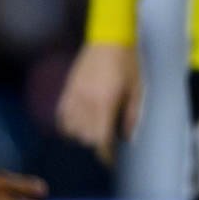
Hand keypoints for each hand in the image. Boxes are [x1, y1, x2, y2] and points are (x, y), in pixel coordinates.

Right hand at [56, 42, 143, 166]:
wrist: (110, 38)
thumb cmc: (128, 63)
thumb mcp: (137, 89)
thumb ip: (131, 116)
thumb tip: (127, 139)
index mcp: (105, 103)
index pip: (100, 140)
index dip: (105, 155)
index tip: (111, 161)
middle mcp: (86, 103)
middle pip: (84, 138)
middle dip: (96, 145)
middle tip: (107, 144)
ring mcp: (73, 96)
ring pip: (70, 130)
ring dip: (82, 136)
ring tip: (95, 132)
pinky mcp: (67, 90)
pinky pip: (61, 117)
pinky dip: (68, 126)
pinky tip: (79, 124)